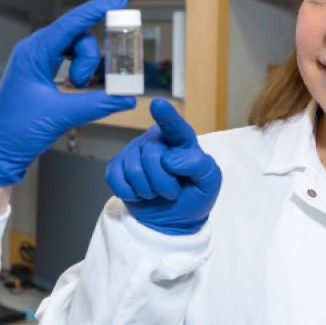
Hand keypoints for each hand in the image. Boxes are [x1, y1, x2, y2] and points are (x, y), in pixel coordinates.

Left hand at [0, 0, 136, 186]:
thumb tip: (127, 98)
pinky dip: (77, 68)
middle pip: (76, 35)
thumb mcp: (63, 116)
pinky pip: (66, 57)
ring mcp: (35, 58)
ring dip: (84, 65)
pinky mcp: (39, 69)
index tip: (119, 0)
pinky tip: (76, 85)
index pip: (71, 23)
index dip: (97, 9)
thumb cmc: (19, 131)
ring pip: (74, 46)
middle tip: (83, 84)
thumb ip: (98, 104)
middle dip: (88, 57)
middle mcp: (34, 50)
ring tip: (76, 89)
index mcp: (34, 53)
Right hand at [106, 99, 221, 234]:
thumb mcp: (209, 182)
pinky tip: (139, 194)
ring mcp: (134, 152)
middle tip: (171, 192)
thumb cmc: (193, 196)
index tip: (158, 105)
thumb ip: (200, 165)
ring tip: (156, 192)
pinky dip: (129, 193)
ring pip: (133, 170)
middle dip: (163, 182)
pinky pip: (116, 178)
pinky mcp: (117, 166)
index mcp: (181, 140)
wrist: (173, 221)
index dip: (166, 116)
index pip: (174, 127)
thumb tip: (169, 159)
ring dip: (147, 191)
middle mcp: (156, 141)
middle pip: (151, 156)